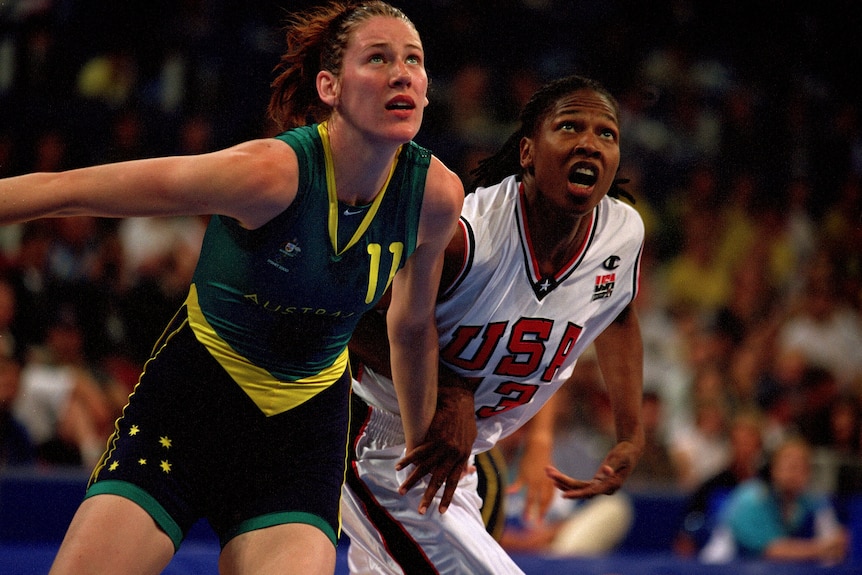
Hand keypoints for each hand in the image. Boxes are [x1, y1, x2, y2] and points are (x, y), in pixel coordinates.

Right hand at [396, 385, 476, 513]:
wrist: (460, 400)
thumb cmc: (466, 418)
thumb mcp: (470, 439)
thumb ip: (466, 456)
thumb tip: (468, 470)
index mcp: (462, 457)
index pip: (454, 482)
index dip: (447, 497)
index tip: (441, 511)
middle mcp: (453, 455)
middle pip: (439, 480)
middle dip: (429, 496)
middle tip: (421, 510)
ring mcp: (443, 446)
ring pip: (425, 468)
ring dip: (413, 481)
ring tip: (402, 491)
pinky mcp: (433, 437)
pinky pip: (418, 452)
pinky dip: (407, 460)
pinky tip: (398, 467)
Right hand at [507, 441, 555, 524]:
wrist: (540, 446)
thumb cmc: (543, 459)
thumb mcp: (548, 473)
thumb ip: (547, 485)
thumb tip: (544, 497)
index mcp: (550, 484)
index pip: (548, 500)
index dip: (544, 510)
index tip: (541, 519)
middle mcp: (543, 484)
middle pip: (541, 502)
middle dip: (539, 514)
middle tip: (536, 524)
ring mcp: (533, 480)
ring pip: (530, 498)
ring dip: (528, 510)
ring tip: (525, 519)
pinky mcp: (524, 474)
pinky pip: (517, 485)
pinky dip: (512, 489)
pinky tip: (508, 493)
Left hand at [546, 440, 639, 498]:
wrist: (631, 450)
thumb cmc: (626, 452)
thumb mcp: (620, 457)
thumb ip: (612, 465)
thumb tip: (605, 473)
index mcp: (611, 486)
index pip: (590, 492)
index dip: (576, 494)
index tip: (563, 495)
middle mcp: (605, 490)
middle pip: (581, 490)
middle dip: (564, 483)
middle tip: (549, 475)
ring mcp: (601, 487)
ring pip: (579, 488)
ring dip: (563, 482)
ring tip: (549, 473)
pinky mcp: (597, 482)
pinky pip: (580, 485)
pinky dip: (568, 482)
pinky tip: (556, 479)